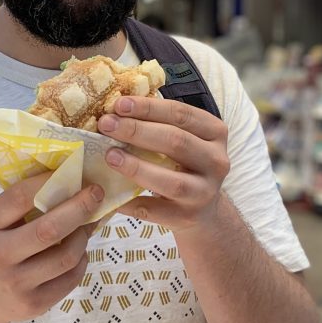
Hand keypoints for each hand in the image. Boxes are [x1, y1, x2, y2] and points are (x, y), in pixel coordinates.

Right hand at [0, 171, 103, 322]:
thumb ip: (25, 205)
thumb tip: (73, 181)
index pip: (20, 198)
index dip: (49, 182)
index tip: (72, 172)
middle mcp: (0, 255)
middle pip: (49, 230)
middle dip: (79, 208)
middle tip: (96, 193)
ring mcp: (18, 283)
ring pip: (66, 256)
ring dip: (83, 237)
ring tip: (85, 227)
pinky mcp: (35, 304)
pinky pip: (71, 278)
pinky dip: (81, 260)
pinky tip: (78, 253)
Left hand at [96, 95, 229, 231]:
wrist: (204, 210)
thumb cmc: (185, 164)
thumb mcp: (184, 139)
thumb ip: (159, 124)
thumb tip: (116, 109)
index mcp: (215, 133)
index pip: (181, 114)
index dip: (148, 108)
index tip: (118, 104)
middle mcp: (216, 162)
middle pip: (176, 142)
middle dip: (137, 131)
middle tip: (106, 125)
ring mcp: (204, 193)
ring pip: (172, 181)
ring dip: (137, 167)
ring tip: (110, 156)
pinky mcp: (188, 218)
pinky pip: (154, 211)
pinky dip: (129, 202)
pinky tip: (108, 192)